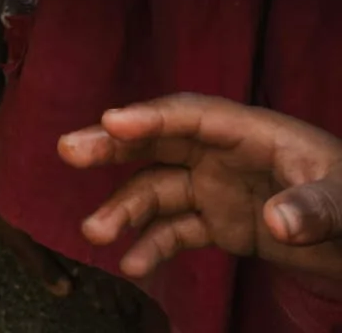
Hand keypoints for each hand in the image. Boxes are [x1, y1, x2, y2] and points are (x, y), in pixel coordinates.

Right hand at [60, 95, 341, 283]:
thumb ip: (312, 207)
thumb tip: (276, 221)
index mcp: (251, 132)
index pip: (192, 116)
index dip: (152, 116)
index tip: (112, 119)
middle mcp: (224, 154)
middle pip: (160, 142)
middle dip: (113, 146)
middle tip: (68, 150)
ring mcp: (218, 187)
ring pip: (159, 188)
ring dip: (124, 208)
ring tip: (93, 232)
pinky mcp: (221, 222)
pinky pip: (177, 229)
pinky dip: (153, 244)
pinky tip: (132, 263)